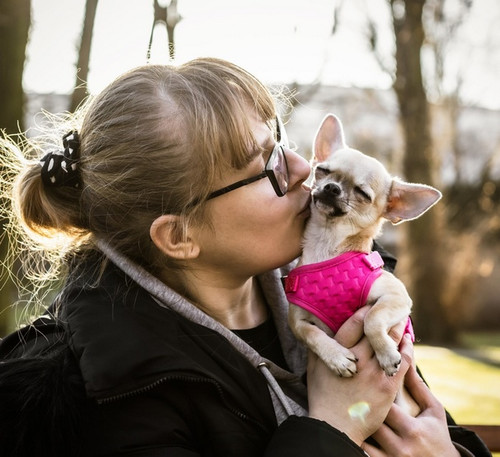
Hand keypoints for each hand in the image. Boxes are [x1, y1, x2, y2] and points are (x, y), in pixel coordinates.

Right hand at [307, 306, 412, 445]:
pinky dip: (406, 349)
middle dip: (386, 316)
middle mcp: (357, 358)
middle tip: (393, 307)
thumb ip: (319, 348)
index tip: (372, 305)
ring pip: (391, 343)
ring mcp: (373, 372)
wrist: (335, 426)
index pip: (356, 323)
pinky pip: (402, 361)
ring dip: (398, 329)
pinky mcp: (387, 386)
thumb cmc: (322, 397)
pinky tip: (407, 342)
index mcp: (338, 351)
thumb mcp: (314, 368)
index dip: (366, 311)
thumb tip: (319, 331)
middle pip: (376, 330)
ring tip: (402, 319)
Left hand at [362, 364, 460, 456]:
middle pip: (370, 421)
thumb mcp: (433, 411)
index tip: (366, 379)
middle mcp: (400, 447)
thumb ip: (418, 387)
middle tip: (353, 392)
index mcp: (413, 430)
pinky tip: (354, 427)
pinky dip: (359, 438)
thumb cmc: (437, 435)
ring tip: (351, 407)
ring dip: (357, 422)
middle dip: (362, 405)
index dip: (373, 391)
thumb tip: (404, 357)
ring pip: (363, 437)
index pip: (385, 405)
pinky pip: (364, 452)